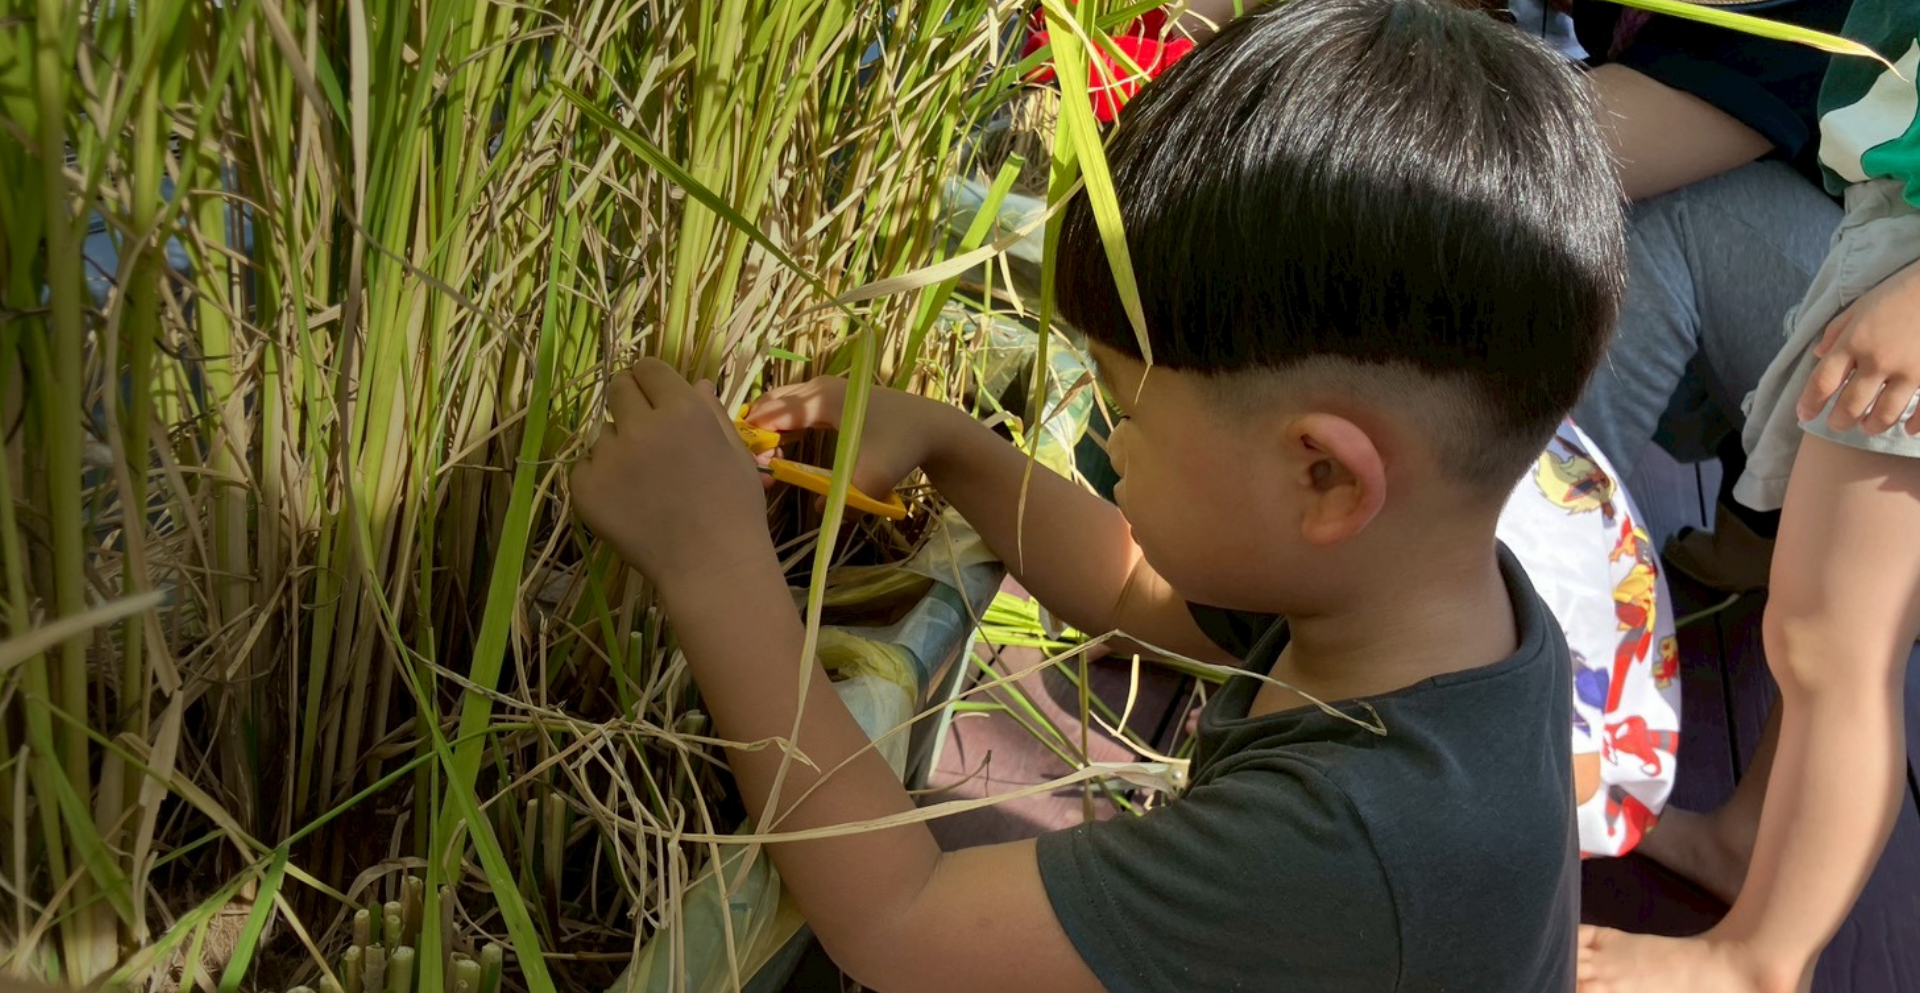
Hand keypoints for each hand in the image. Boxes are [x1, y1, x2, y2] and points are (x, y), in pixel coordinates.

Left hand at [569, 359, 773, 588]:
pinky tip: (629, 500)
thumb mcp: (736, 454)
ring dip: (619, 445)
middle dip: (630, 401)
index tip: (656, 396)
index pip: (649, 368)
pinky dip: (602, 478)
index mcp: (683, 411)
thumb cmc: (735, 510)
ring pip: (604, 433)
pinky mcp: (586, 489)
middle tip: (645, 432)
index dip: (653, 381)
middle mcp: (641, 427)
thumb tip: (696, 384)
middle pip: (618, 388)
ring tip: (646, 481)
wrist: (711, 567)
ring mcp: (609, 458)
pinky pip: (586, 466)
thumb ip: (712, 413)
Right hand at [746, 377, 953, 503]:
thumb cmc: (901, 448)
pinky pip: (797, 410)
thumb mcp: (873, 479)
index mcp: (819, 399)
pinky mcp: (835, 400)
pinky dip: (785, 426)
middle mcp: (818, 388)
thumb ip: (844, 499)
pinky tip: (784, 451)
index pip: (768, 415)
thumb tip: (820, 511)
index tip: (751, 468)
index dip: (754, 441)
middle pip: (770, 405)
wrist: (932, 429)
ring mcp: (826, 390)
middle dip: (757, 433)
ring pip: (782, 406)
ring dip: (770, 430)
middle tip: (754, 465)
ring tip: (768, 462)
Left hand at [1796, 257, 1919, 435]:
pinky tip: (1907, 428)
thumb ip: (1837, 332)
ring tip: (1868, 425)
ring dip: (1873, 425)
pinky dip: (1914, 424)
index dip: (1809, 403)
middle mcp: (1878, 361)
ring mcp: (1909, 371)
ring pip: (1885, 415)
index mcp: (1854, 342)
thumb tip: (1818, 354)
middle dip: (1840, 421)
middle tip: (1838, 424)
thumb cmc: (1900, 292)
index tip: (1804, 415)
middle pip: (1851, 405)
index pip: (1822, 382)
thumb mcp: (1860, 306)